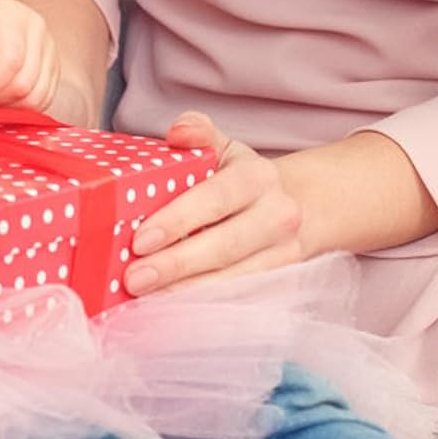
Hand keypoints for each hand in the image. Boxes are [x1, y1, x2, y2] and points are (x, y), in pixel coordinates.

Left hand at [123, 112, 303, 296]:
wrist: (303, 207)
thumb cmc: (245, 178)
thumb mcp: (226, 148)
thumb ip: (200, 132)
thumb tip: (177, 132)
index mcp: (257, 178)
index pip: (215, 199)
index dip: (178, 220)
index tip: (140, 239)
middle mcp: (276, 216)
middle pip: (224, 246)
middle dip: (176, 265)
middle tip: (133, 278)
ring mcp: (282, 253)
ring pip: (232, 278)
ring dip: (185, 291)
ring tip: (145, 297)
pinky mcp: (280, 281)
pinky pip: (238, 296)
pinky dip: (203, 303)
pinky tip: (170, 306)